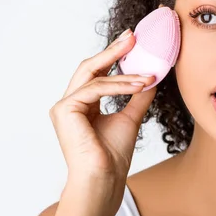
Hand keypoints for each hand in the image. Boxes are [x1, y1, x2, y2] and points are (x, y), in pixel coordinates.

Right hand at [50, 29, 155, 181]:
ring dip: (125, 75)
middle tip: (132, 37)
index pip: (97, 74)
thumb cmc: (113, 157)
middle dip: (112, 51)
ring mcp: (64, 107)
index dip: (113, 57)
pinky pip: (95, 89)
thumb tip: (151, 79)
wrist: (104, 178)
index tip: (132, 43)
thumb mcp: (130, 119)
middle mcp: (69, 104)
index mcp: (82, 106)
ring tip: (149, 75)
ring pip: (95, 78)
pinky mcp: (65, 110)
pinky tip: (139, 85)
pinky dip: (119, 86)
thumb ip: (137, 98)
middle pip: (90, 68)